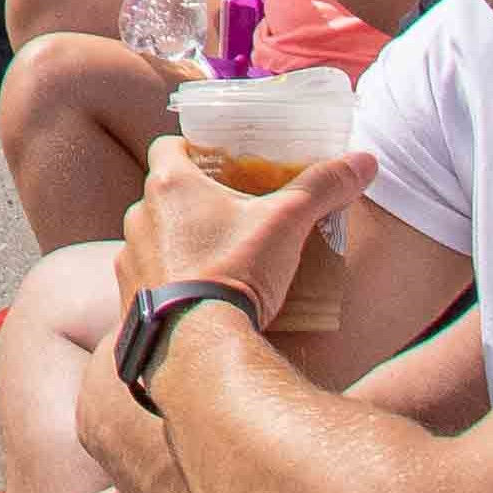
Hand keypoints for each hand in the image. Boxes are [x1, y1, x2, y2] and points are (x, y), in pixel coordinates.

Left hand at [121, 138, 372, 312]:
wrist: (199, 346)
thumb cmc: (237, 271)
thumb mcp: (288, 222)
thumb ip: (324, 187)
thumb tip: (365, 161)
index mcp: (169, 185)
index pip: (167, 146)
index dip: (191, 149)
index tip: (217, 160)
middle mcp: (138, 216)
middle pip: (162, 194)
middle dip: (191, 200)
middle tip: (228, 211)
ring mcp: (127, 260)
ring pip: (152, 238)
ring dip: (176, 242)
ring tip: (215, 257)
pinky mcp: (127, 300)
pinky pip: (145, 281)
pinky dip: (167, 283)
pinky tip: (196, 297)